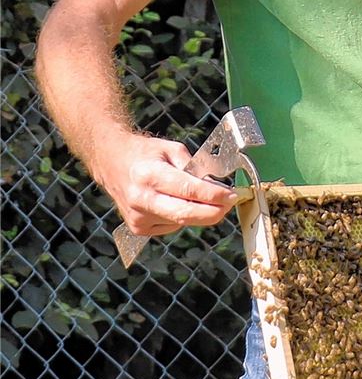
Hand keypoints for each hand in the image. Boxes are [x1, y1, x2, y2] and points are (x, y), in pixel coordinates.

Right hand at [98, 133, 239, 236]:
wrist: (112, 163)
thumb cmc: (145, 154)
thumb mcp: (172, 149)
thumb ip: (195, 168)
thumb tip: (217, 188)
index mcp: (150, 175)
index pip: (188, 191)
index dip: (214, 196)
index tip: (232, 196)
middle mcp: (141, 199)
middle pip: (185, 214)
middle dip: (213, 212)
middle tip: (229, 204)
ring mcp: (138, 217)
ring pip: (182, 221)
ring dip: (198, 212)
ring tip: (196, 196)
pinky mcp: (138, 228)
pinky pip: (172, 225)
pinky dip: (181, 216)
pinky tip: (173, 202)